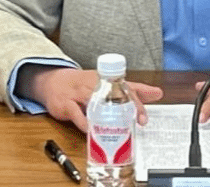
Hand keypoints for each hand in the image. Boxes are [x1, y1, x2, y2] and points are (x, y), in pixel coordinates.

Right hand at [26, 67, 163, 132]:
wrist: (52, 81)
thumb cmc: (83, 84)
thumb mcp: (107, 84)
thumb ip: (132, 89)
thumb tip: (157, 93)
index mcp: (105, 79)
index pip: (124, 87)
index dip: (137, 98)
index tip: (149, 109)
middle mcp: (94, 85)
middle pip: (113, 94)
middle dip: (128, 106)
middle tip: (139, 120)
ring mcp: (79, 94)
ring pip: (96, 101)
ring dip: (107, 116)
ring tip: (120, 127)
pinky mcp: (66, 104)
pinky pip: (76, 113)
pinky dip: (84, 122)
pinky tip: (90, 130)